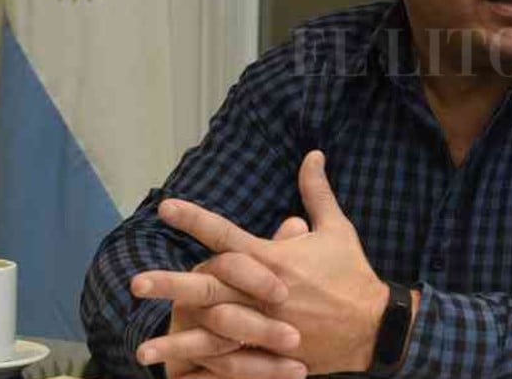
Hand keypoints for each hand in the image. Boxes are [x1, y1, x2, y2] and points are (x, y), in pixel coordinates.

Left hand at [158, 150, 391, 375]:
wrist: (375, 326)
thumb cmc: (352, 274)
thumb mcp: (337, 229)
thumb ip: (317, 192)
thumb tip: (312, 154)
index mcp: (275, 258)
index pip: (226, 234)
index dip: (194, 219)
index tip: (164, 207)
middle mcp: (264, 292)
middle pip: (210, 286)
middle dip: (171, 285)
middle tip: (136, 283)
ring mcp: (266, 325)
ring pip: (213, 331)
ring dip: (177, 340)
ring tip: (142, 349)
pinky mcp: (272, 353)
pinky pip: (231, 362)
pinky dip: (204, 369)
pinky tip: (178, 377)